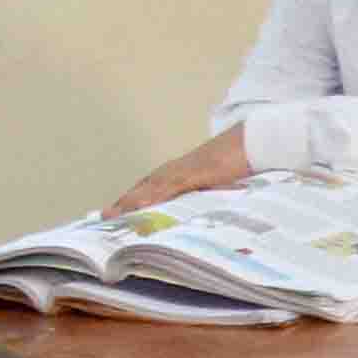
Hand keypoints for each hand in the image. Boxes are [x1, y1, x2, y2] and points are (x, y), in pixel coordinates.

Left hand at [105, 132, 254, 213]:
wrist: (254, 139)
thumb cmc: (240, 158)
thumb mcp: (221, 179)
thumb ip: (208, 190)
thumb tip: (202, 209)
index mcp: (182, 170)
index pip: (150, 186)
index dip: (132, 198)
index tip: (116, 212)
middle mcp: (178, 168)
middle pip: (143, 187)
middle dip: (124, 202)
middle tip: (103, 218)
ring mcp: (185, 170)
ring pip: (151, 188)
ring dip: (131, 202)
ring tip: (113, 216)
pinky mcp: (196, 173)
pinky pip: (171, 188)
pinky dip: (154, 197)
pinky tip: (142, 207)